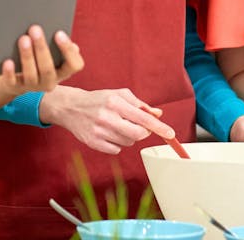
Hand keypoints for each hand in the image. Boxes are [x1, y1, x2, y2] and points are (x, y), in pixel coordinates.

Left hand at [0, 25, 84, 94]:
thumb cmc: (38, 59)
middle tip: (35, 29)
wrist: (15, 79)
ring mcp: (32, 87)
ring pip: (31, 74)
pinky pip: (12, 82)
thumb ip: (57, 45)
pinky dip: (10, 72)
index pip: (74, 65)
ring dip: (27, 56)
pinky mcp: (15, 88)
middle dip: (41, 48)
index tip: (59, 33)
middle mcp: (50, 82)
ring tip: (23, 39)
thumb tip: (62, 35)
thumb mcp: (51, 53)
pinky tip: (8, 61)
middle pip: (48, 69)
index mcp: (63, 71)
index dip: (68, 50)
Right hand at [39, 87, 174, 153]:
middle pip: (138, 133)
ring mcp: (100, 131)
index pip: (143, 117)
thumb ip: (139, 104)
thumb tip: (157, 113)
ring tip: (117, 126)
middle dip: (142, 132)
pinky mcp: (94, 143)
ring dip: (128, 136)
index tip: (170, 134)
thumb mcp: (118, 95)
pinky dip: (117, 143)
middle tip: (137, 126)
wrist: (72, 107)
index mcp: (116, 101)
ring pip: (128, 142)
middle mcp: (107, 116)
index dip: (158, 127)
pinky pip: (117, 149)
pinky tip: (108, 133)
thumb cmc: (99, 99)